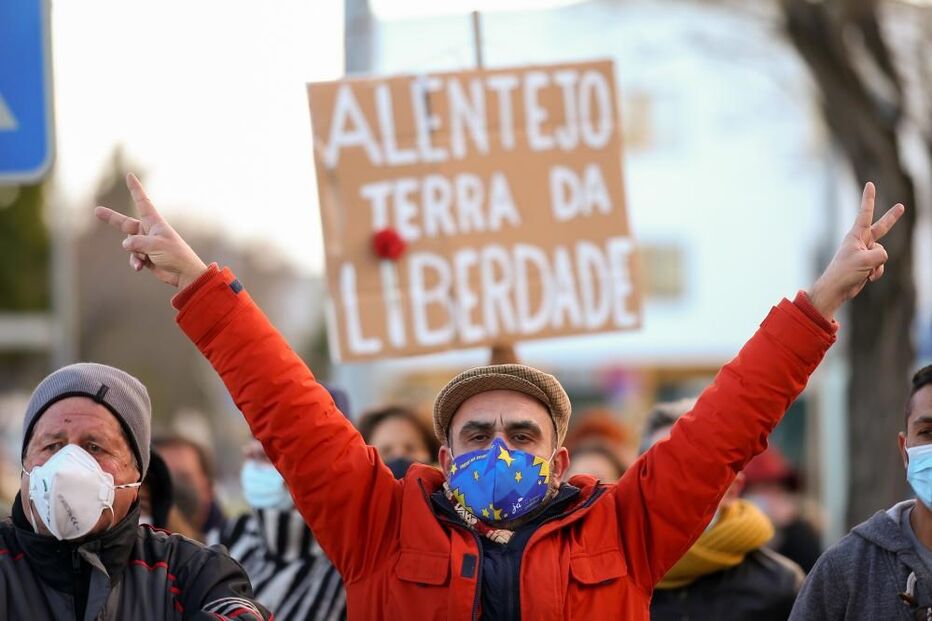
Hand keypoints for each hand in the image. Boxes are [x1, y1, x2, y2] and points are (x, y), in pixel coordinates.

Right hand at [95, 173, 207, 288]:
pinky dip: (135, 262)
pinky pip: (133, 258)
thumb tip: (125, 244)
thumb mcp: (155, 245)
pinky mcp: (146, 257)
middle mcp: (149, 231)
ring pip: (129, 245)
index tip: (130, 175)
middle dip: (111, 218)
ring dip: (134, 253)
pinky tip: (140, 267)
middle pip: (125, 224)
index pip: (142, 202)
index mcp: (154, 222)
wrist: (184, 273)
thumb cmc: (174, 254)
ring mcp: (146, 244)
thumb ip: (137, 243)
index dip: (135, 189)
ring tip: (144, 258)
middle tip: (96, 211)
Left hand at [808, 182, 904, 319]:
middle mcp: (861, 242)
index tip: (870, 184)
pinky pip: (880, 267)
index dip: (869, 199)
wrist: (836, 289)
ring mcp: (865, 253)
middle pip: (881, 228)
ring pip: (883, 255)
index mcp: (856, 236)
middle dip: (891, 218)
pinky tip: (865, 278)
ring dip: (877, 266)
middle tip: (901, 206)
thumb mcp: (866, 260)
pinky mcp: (867, 265)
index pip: (865, 213)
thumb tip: (882, 256)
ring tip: (862, 271)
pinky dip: (876, 273)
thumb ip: (881, 254)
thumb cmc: (845, 272)